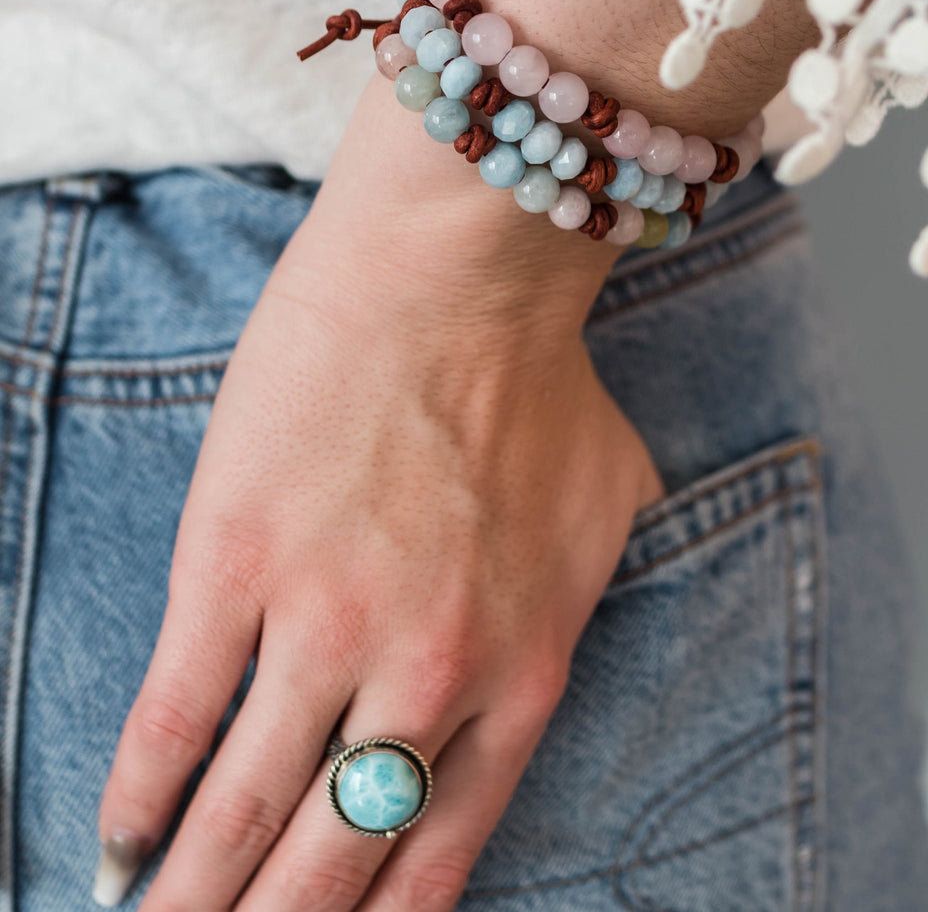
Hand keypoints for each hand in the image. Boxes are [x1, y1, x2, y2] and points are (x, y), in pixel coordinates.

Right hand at [94, 76, 665, 910]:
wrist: (462, 280)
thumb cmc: (541, 382)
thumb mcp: (610, 508)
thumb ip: (579, 599)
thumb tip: (545, 646)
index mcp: (519, 676)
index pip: (437, 859)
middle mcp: (427, 676)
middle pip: (333, 866)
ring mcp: (328, 626)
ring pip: (242, 815)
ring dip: (191, 897)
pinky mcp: (238, 566)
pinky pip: (177, 715)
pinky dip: (138, 791)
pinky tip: (114, 838)